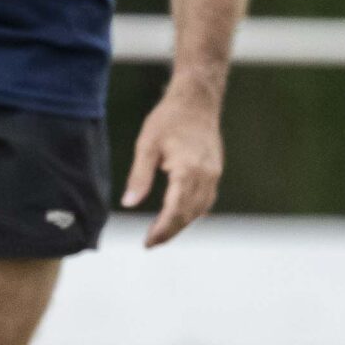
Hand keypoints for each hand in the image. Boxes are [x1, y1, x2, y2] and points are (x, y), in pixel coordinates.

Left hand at [124, 87, 224, 248]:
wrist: (196, 100)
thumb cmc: (168, 119)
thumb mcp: (146, 145)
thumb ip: (139, 177)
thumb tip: (129, 204)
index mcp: (188, 170)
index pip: (175, 210)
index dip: (162, 230)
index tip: (148, 243)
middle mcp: (205, 175)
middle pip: (188, 214)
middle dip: (170, 232)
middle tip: (150, 243)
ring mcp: (213, 174)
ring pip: (199, 209)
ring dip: (181, 224)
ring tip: (161, 233)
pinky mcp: (215, 170)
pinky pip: (206, 199)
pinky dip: (193, 212)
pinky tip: (182, 218)